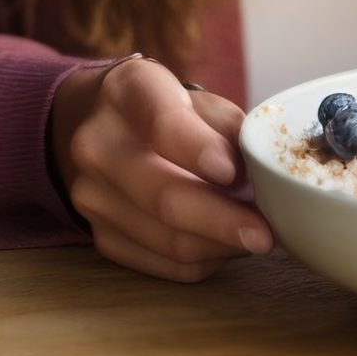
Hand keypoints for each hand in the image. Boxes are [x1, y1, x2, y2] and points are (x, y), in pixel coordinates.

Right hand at [49, 55, 273, 281]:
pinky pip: (162, 263)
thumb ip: (229, 129)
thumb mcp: (195, 98)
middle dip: (222, 221)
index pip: (162, 123)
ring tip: (254, 237)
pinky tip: (224, 245)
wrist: (94, 125)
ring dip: (220, 245)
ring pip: (166, 239)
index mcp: (126, 91)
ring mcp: (91, 195)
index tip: (234, 173)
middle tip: (265, 234)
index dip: (199, 150)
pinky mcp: (101, 236)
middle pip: (162, 196)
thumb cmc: (162, 110)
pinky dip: (202, 260)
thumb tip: (258, 177)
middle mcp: (97, 144)